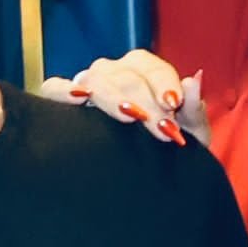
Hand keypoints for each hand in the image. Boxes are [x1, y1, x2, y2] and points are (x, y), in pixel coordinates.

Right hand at [41, 48, 209, 146]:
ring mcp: (86, 84)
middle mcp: (113, 71)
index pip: (150, 67)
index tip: (173, 104)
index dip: (163, 83)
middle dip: (146, 101)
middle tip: (163, 129)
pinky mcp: (62, 103)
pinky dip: (61, 90)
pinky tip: (76, 99)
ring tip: (131, 117)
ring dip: (115, 99)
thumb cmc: (169, 147)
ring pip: (95, 80)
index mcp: (143, 69)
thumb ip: (193, 109)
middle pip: (125, 76)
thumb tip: (194, 79)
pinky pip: (53, 88)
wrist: (151, 180)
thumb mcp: (190, 133)